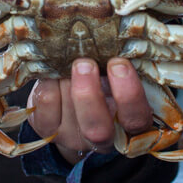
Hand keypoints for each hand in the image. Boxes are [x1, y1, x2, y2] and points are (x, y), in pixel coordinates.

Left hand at [30, 57, 152, 164]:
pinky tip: (55, 74)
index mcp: (130, 124)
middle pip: (98, 128)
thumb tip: (108, 43)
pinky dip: (49, 80)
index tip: (118, 63)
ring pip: (68, 105)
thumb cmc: (104, 84)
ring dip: (67, 77)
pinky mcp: (48, 130)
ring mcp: (73, 138)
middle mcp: (104, 138)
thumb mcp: (117, 78)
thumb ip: (117, 69)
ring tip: (70, 63)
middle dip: (89, 94)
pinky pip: (47, 100)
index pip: (135, 117)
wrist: (73, 107)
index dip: (128, 93)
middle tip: (85, 63)